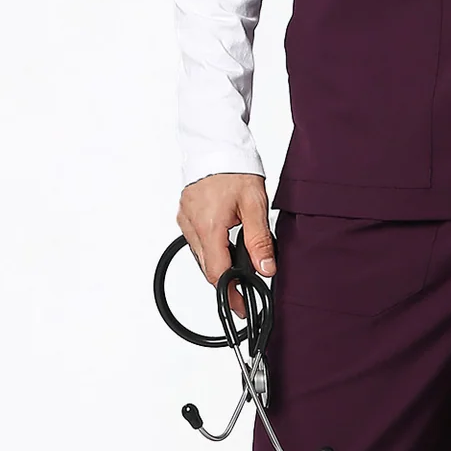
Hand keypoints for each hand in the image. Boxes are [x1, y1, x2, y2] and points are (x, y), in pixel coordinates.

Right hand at [177, 171, 273, 317]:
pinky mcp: (185, 214)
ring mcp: (185, 220)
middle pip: (208, 267)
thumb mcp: (254, 205)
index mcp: (208, 226)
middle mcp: (191, 225)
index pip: (217, 272)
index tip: (240, 307)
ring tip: (239, 268)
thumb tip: (265, 269)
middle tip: (244, 293)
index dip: (230, 293)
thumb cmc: (235, 169)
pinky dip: (211, 248)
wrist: (217, 143)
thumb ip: (259, 240)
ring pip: (201, 255)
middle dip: (225, 282)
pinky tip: (224, 245)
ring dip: (218, 264)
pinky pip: (196, 241)